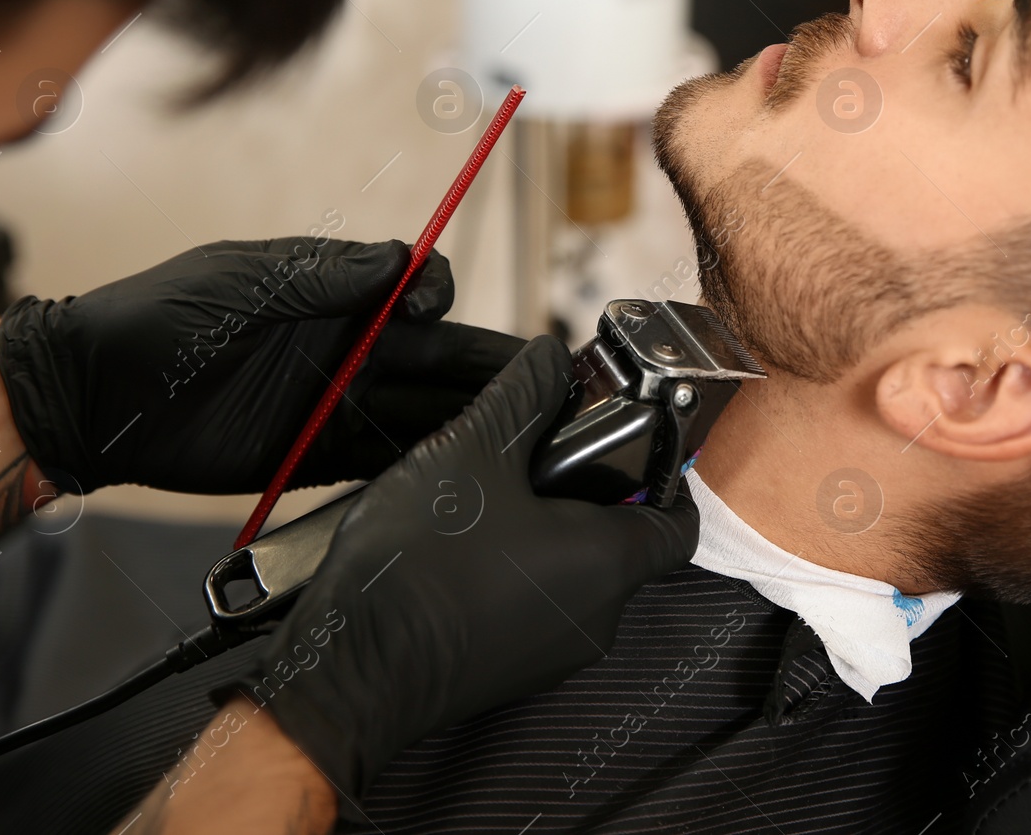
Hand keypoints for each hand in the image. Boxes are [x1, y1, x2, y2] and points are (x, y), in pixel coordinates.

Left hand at [0, 237, 521, 494]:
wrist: (95, 395)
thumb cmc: (161, 318)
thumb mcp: (246, 280)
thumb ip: (327, 275)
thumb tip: (403, 259)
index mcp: (335, 295)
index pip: (417, 291)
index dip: (437, 297)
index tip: (431, 304)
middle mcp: (347, 347)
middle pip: (438, 356)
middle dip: (490, 367)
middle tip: (545, 382)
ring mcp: (335, 403)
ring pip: (422, 410)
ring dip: (470, 420)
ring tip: (523, 434)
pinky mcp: (315, 456)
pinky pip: (383, 459)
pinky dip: (422, 465)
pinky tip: (462, 471)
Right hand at [237, 336, 699, 821]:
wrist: (351, 669)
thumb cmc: (417, 573)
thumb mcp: (471, 451)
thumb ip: (523, 396)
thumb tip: (551, 361)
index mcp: (608, 563)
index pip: (680, 522)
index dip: (668, 475)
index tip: (642, 443)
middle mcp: (595, 616)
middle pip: (623, 540)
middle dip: (587, 491)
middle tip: (544, 454)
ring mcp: (552, 651)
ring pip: (574, 572)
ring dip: (545, 530)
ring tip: (492, 495)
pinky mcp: (510, 667)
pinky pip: (534, 604)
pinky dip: (515, 569)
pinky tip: (463, 543)